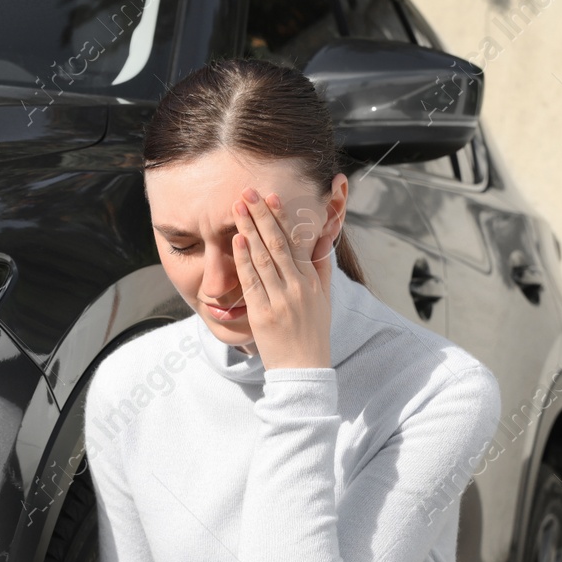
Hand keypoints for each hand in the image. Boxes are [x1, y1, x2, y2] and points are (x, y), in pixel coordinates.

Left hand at [232, 185, 334, 369]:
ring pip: (263, 257)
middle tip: (248, 192)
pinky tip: (237, 240)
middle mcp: (297, 286)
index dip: (281, 218)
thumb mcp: (324, 298)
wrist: (303, 370)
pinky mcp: (263, 314)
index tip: (271, 197)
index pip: (294, 242)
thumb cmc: (312, 334)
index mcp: (311, 281)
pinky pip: (252, 281)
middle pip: (277, 243)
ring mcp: (280, 299)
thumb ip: (322, 266)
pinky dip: (244, 259)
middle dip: (261, 215)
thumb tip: (322, 237)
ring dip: (249, 229)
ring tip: (238, 207)